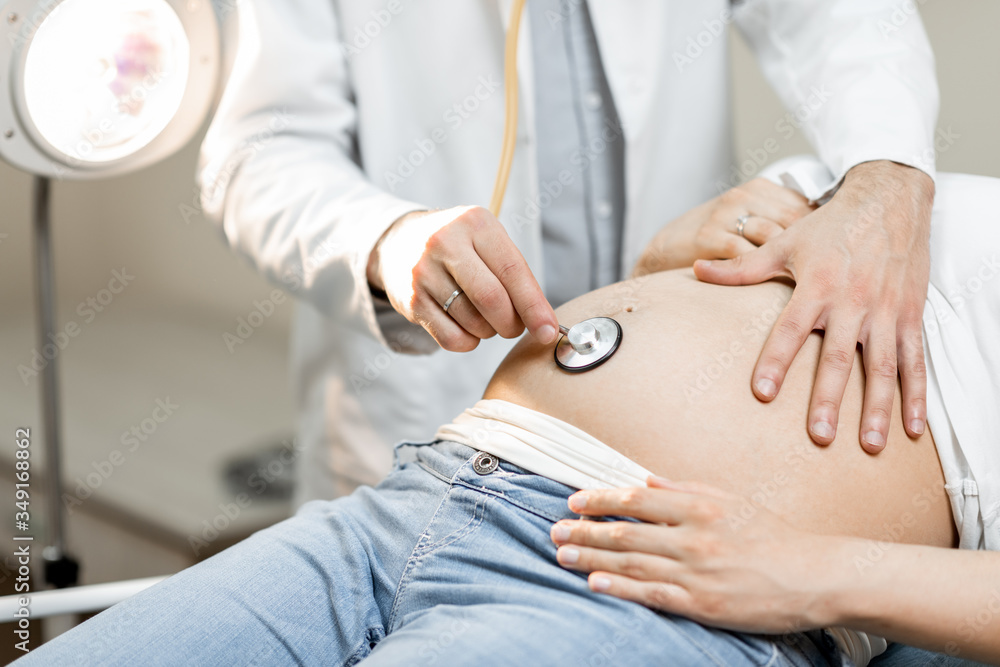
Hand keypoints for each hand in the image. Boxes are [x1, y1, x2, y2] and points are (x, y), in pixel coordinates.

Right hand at [367, 206, 558, 351]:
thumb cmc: (458, 246)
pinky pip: (451, 339)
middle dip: (512, 324)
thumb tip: (544, 323)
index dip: (535, 306)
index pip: (513, 271)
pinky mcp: (411, 300)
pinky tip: (466, 327)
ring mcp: (424, 272)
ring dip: (489, 331)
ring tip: (485, 318)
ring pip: (473, 323)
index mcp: (475, 223)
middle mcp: (445, 243)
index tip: (549, 331)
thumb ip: (516, 275)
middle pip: (492, 300)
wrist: (399, 242)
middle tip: (514, 327)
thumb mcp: (486, 241)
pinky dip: (468, 342)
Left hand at [550, 476, 842, 633]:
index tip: (574, 501)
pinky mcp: (702, 603)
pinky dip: (620, 587)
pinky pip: (652, 594)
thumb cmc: (775, 536)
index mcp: (699, 506)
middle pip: (626, 531)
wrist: (815, 576)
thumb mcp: (731, 500)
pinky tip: (595, 583)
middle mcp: (693, 536)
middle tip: (554, 530)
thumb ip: (685, 489)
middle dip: (584, 530)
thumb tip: (646, 480)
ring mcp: (696, 571)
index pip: (636, 499)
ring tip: (562, 554)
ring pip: (631, 561)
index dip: (600, 499)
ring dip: (592, 556)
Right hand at [633, 179, 812, 276]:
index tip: (838, 258)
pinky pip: (742, 255)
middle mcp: (745, 195)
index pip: (804, 207)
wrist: (667, 246)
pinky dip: (759, 273)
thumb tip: (828, 248)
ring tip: (807, 288)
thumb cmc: (716, 239)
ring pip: (771, 237)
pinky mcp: (707, 234)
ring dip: (790, 265)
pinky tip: (771, 288)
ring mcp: (725, 213)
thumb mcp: (749, 223)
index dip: (824, 234)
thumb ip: (780, 225)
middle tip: (828, 278)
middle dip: (812, 251)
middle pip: (793, 221)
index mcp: (761, 189)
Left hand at [694, 161, 933, 451]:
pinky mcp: (911, 316)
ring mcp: (885, 311)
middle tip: (819, 436)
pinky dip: (917, 395)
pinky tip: (913, 429)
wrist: (889, 200)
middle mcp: (851, 302)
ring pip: (882, 367)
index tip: (762, 393)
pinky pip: (915, 360)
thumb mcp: (784, 243)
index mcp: (816, 286)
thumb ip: (741, 267)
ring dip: (878, 407)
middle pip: (838, 357)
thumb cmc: (830, 225)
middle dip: (828, 399)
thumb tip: (696, 270)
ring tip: (869, 445)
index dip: (775, 360)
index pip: (790, 329)